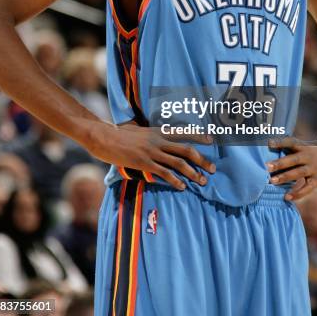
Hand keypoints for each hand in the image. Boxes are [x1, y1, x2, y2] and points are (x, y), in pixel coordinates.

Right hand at [88, 121, 215, 190]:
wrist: (104, 137)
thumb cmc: (119, 133)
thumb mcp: (138, 129)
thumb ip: (149, 133)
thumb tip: (154, 134)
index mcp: (158, 131)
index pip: (184, 132)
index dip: (199, 136)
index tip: (212, 140)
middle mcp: (158, 140)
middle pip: (186, 150)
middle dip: (202, 160)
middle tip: (213, 169)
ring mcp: (152, 152)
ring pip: (178, 163)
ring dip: (193, 173)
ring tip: (202, 181)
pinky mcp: (144, 163)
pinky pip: (164, 172)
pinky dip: (175, 180)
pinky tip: (182, 186)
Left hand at [265, 137, 316, 200]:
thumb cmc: (314, 150)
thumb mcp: (305, 145)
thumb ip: (291, 147)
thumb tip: (270, 144)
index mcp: (304, 147)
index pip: (291, 143)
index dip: (280, 142)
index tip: (269, 143)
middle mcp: (309, 157)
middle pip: (293, 159)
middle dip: (280, 163)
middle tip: (267, 166)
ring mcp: (314, 169)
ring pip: (298, 173)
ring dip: (285, 177)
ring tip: (272, 181)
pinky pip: (306, 188)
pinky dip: (297, 193)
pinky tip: (286, 197)